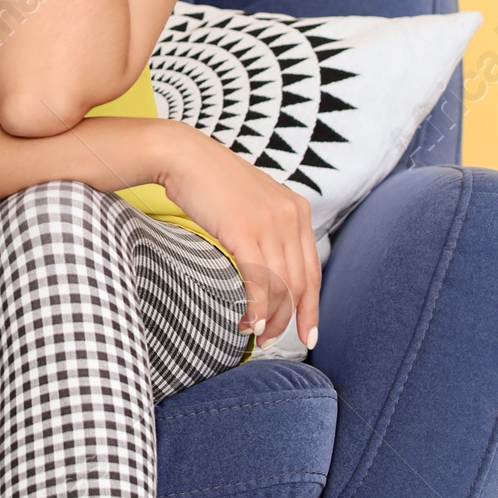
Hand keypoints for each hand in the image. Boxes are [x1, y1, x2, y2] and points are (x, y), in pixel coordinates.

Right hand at [151, 122, 320, 346]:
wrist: (183, 156)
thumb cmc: (213, 183)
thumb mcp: (254, 204)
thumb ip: (270, 230)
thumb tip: (272, 268)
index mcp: (298, 211)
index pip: (313, 269)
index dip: (312, 306)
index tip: (308, 332)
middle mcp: (290, 216)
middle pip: (302, 282)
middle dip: (292, 319)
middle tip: (276, 341)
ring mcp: (269, 223)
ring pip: (281, 285)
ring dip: (271, 317)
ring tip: (257, 335)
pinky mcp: (244, 230)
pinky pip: (259, 278)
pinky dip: (257, 306)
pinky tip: (250, 322)